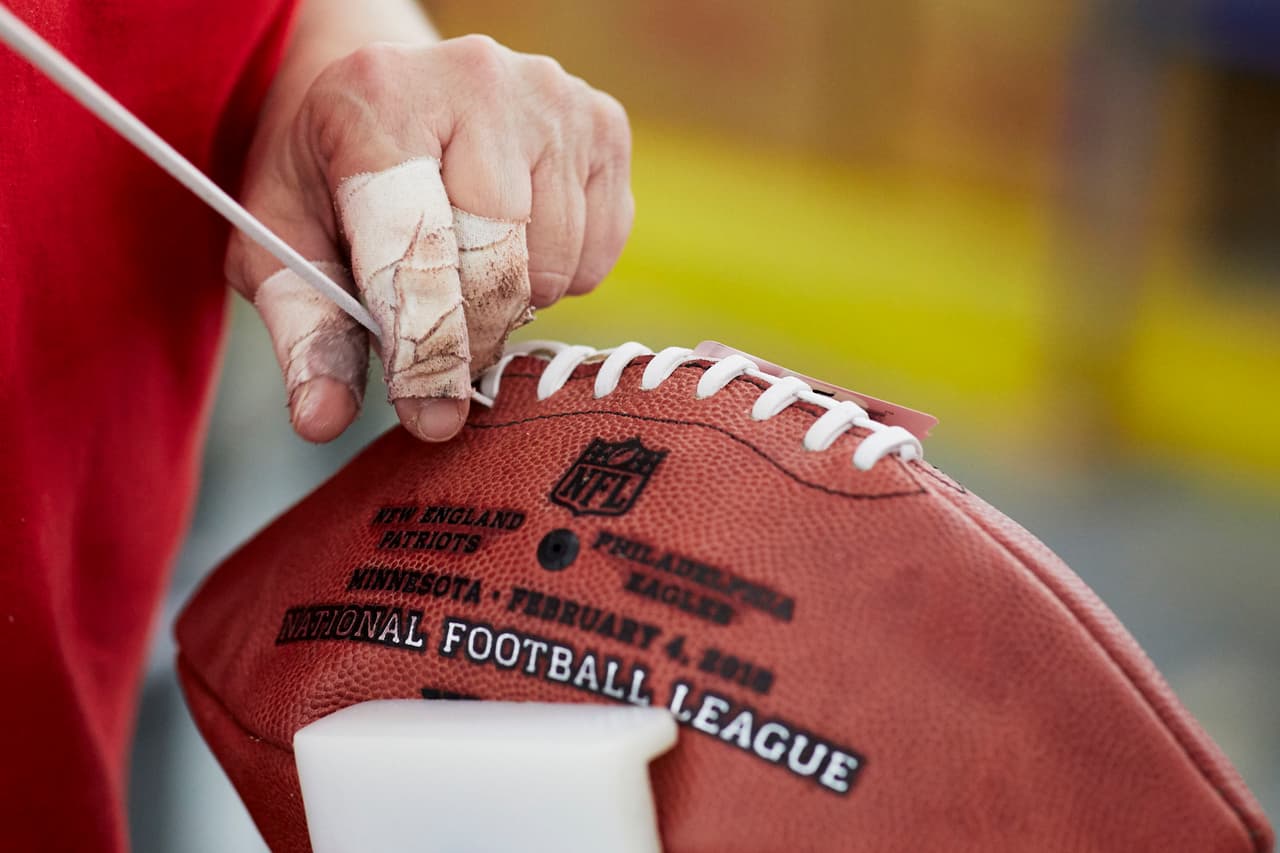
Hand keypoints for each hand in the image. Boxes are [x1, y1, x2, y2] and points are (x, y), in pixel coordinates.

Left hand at [226, 35, 632, 441]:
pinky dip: (561, 279)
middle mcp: (475, 77)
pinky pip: (598, 255)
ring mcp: (552, 96)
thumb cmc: (333, 176)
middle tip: (441, 347)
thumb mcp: (287, 243)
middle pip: (499, 261)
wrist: (392, 94)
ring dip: (514, 304)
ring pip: (556, 267)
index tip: (428, 417)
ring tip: (469, 274)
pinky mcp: (604, 123)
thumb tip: (322, 420)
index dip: (422, 345)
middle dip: (471, 333)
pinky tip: (517, 244)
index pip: (415, 245)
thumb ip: (306, 331)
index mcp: (378, 97)